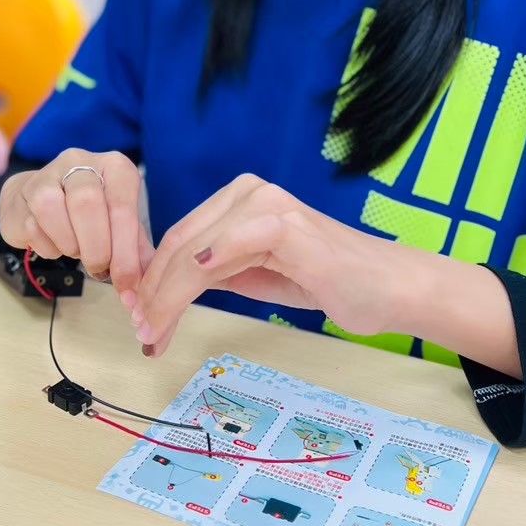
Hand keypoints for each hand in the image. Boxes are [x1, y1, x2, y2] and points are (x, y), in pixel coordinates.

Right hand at [0, 150, 152, 292]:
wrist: (36, 197)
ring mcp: (46, 174)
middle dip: (96, 248)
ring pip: (52, 208)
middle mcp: (79, 161)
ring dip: (69, 244)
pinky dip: (48, 247)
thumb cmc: (88, 213)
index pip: (122, 205)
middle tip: (100, 270)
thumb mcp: (118, 223)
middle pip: (86, 203)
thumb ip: (134, 249)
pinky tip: (56, 245)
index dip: (126, 251)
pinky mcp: (20, 194)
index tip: (127, 283)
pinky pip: (32, 225)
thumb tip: (140, 285)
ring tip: (77, 252)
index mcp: (113, 166)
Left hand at [127, 174, 391, 356]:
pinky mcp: (287, 224)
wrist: (386, 289)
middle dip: (153, 293)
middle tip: (142, 333)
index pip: (180, 239)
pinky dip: (206, 265)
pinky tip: (189, 288)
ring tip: (156, 331)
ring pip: (197, 250)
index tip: (139, 317)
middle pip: (180, 244)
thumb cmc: (328, 282)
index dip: (151, 279)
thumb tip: (162, 293)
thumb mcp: (256, 276)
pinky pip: (234, 242)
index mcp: (240, 200)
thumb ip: (216, 274)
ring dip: (169, 294)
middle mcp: (250, 193)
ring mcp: (268, 205)